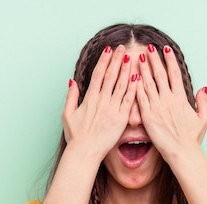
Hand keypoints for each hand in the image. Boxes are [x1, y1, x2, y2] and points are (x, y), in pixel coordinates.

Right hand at [62, 45, 136, 159]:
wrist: (85, 152)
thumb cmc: (75, 136)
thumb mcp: (67, 115)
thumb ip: (71, 96)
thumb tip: (72, 81)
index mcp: (89, 99)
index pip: (98, 74)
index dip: (104, 61)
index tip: (108, 50)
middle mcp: (101, 101)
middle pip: (110, 76)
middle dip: (117, 60)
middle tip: (122, 48)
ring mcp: (112, 110)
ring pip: (121, 85)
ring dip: (126, 70)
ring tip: (131, 57)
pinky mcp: (121, 119)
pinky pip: (129, 101)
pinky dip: (133, 88)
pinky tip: (138, 77)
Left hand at [135, 45, 206, 160]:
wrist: (182, 153)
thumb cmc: (193, 139)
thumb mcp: (203, 119)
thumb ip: (203, 101)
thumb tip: (203, 87)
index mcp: (182, 99)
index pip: (174, 74)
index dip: (170, 60)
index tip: (165, 50)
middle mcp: (169, 100)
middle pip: (160, 74)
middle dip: (154, 59)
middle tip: (149, 47)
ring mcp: (157, 108)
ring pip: (148, 84)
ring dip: (143, 69)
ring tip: (138, 58)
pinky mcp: (148, 117)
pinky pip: (140, 99)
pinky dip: (136, 87)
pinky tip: (131, 77)